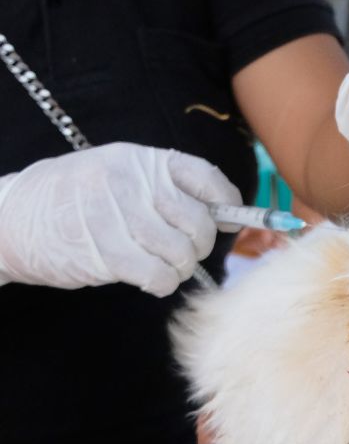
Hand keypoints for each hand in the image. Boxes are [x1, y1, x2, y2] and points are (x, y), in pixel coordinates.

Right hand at [0, 142, 240, 296]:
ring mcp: (118, 217)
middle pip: (199, 222)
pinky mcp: (106, 253)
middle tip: (182, 252)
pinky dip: (163, 284)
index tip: (230, 221)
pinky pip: (160, 276)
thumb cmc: (71, 201)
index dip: (228, 204)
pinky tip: (151, 280)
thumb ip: (164, 188)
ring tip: (160, 265)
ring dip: (178, 267)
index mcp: (138, 159)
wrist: (8, 219)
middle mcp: (131, 183)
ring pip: (182, 254)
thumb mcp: (115, 175)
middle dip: (197, 245)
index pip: (205, 178)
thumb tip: (225, 214)